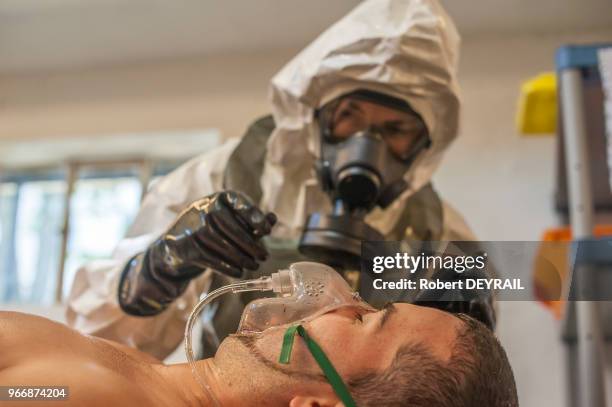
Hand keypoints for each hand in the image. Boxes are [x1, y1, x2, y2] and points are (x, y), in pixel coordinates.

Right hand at [150, 190, 276, 278]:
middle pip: (232, 227)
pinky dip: (227, 267)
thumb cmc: (213, 229)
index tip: (267, 230)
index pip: (239, 202)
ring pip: (222, 245)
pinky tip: (238, 272)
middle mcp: (204, 207)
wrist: (177, 242)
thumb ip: (252, 220)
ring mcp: (192, 226)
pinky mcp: (185, 245)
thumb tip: (272, 219)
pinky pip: (210, 258)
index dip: (255, 216)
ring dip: (241, 258)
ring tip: (254, 266)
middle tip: (264, 257)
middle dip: (251, 245)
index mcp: (219, 198)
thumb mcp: (232, 220)